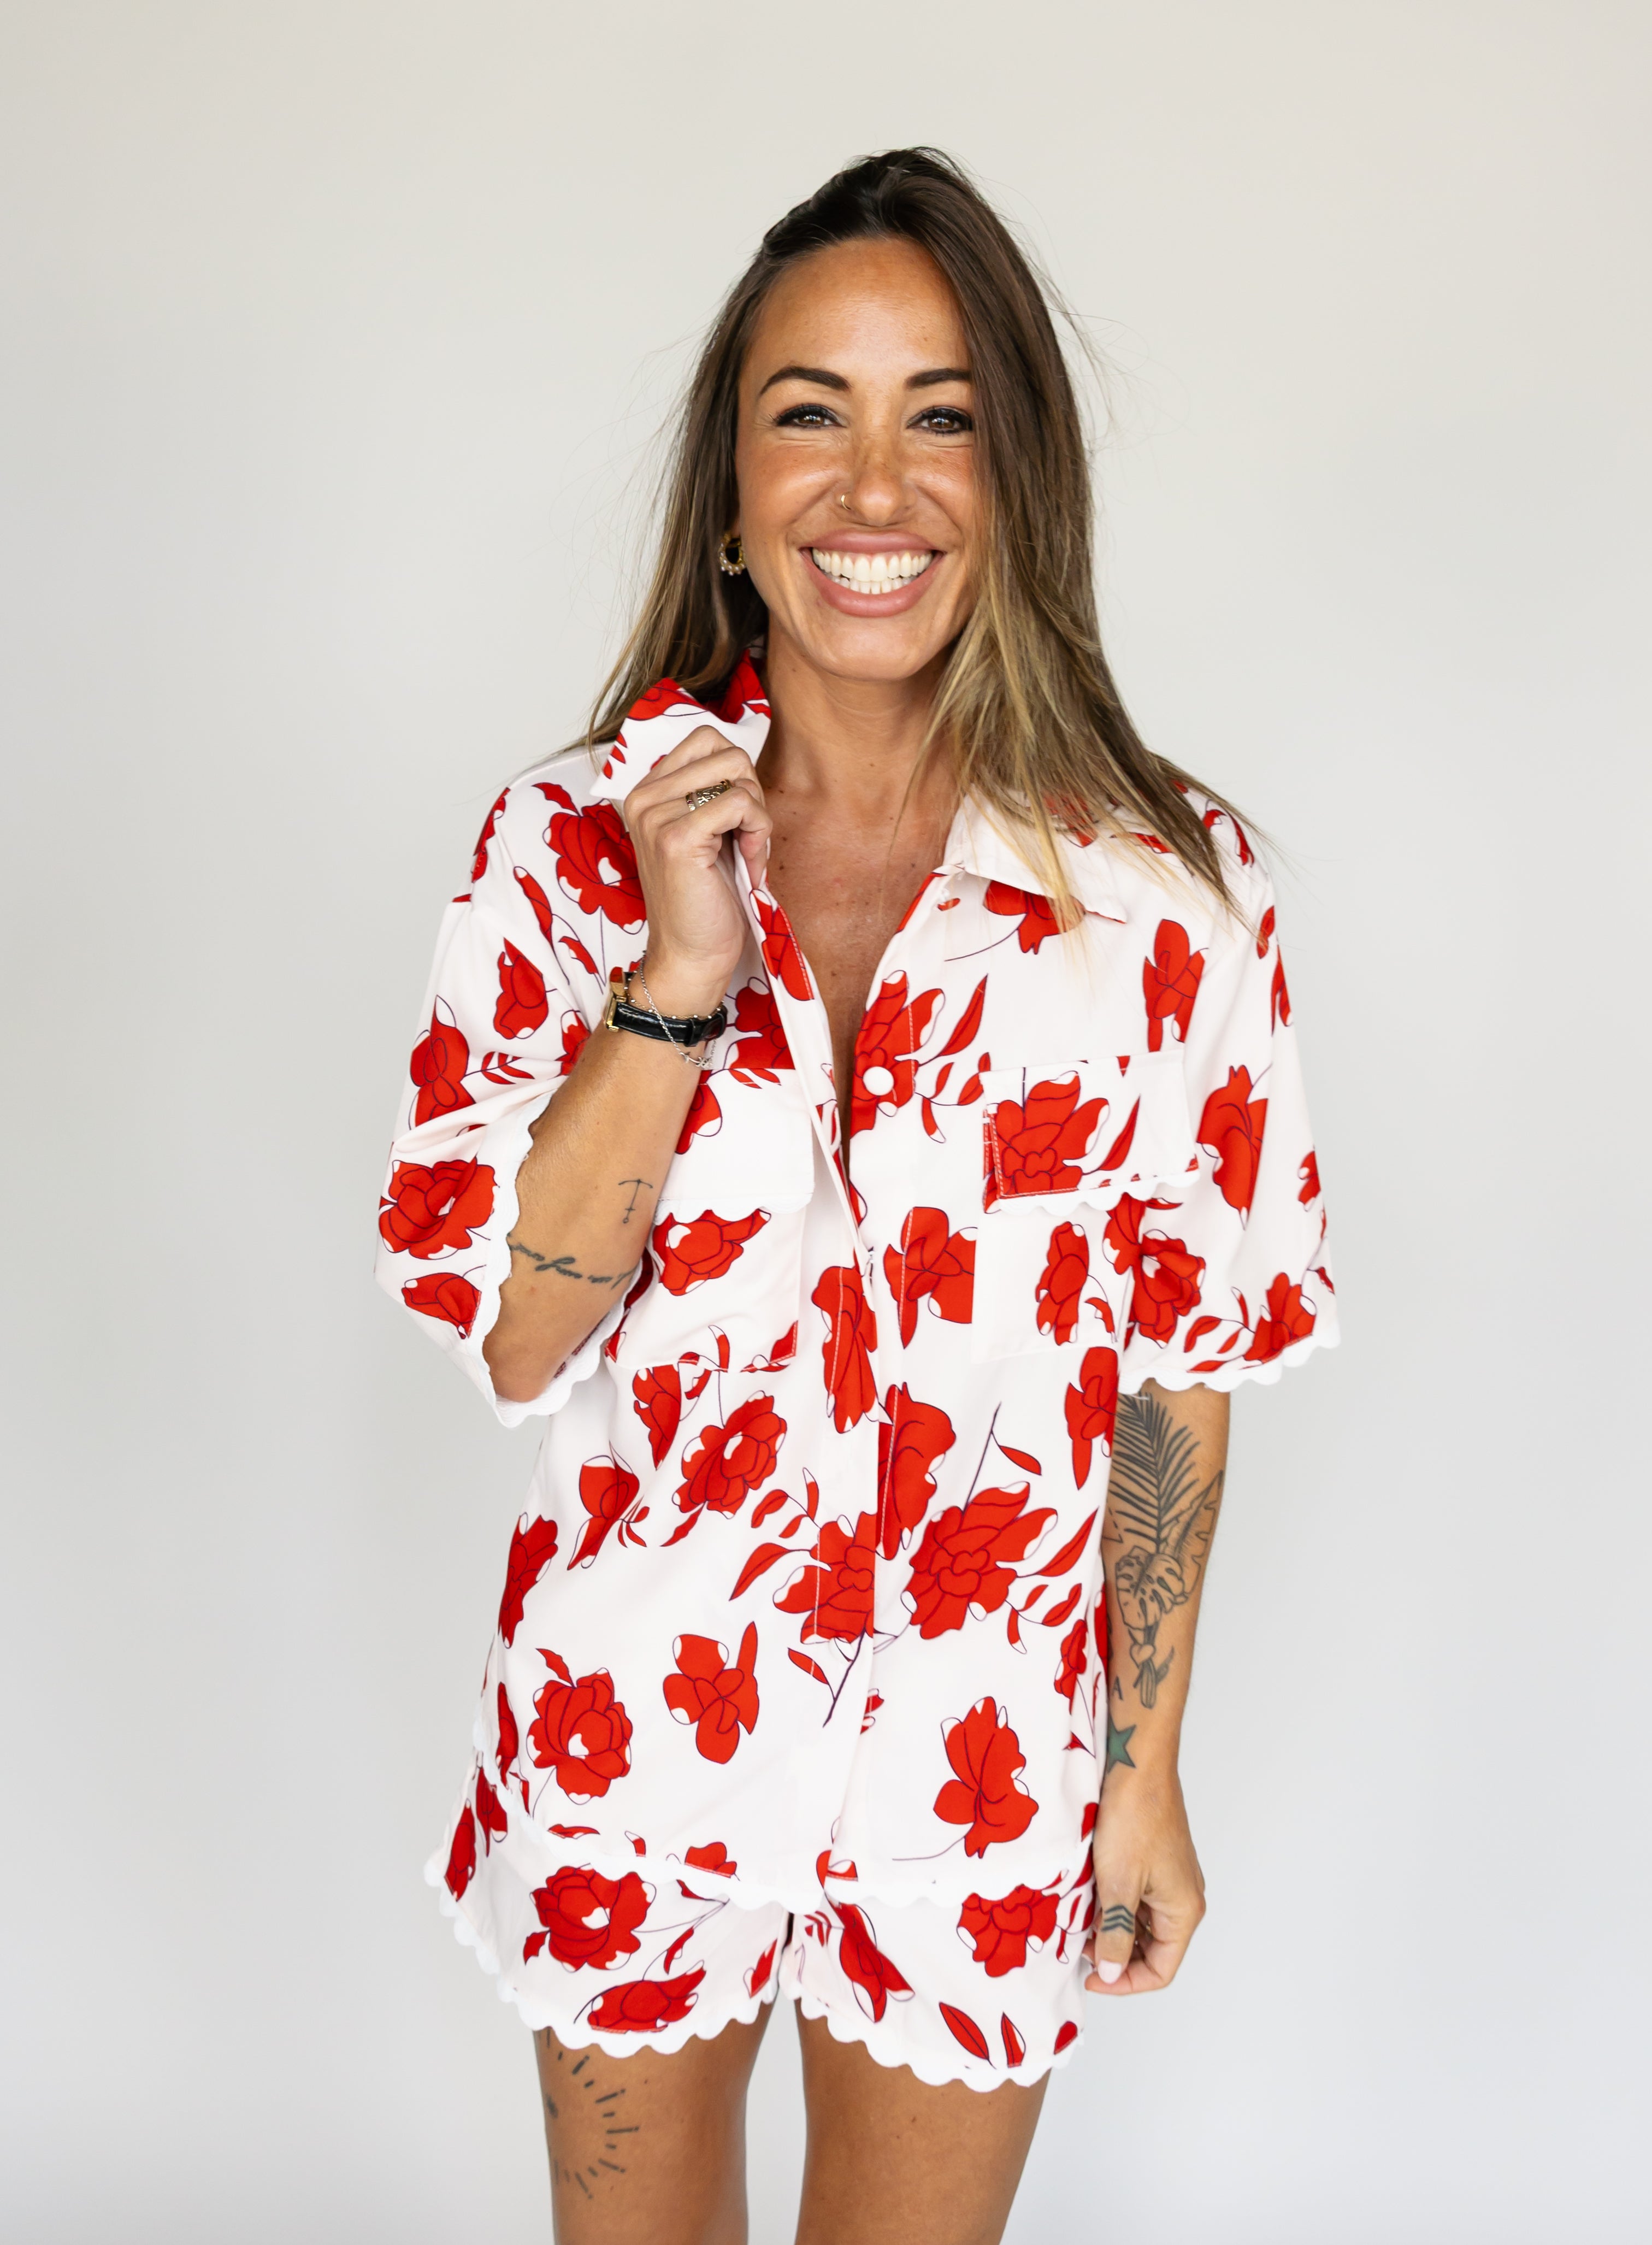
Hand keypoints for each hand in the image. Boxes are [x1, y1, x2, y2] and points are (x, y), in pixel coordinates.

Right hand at [620, 725, 771, 1014]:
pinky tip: (748, 865)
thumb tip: (742, 757)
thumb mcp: (707, 832)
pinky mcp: (677, 838)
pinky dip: (758, 835)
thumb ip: (712, 792)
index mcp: (646, 790)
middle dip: (751, 793)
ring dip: (757, 816)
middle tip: (746, 837)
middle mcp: (643, 797)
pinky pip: (741, 805)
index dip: (736, 774)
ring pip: (737, 775)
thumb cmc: (705, 899)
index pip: (706, 739)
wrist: (691, 955)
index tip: (736, 819)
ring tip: (746, 853)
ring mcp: (656, 815)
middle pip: (726, 751)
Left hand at [1084, 1764, 1205, 1995]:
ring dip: (1112, 1928)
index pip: (1160, 1970)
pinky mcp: (1155, 1862)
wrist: (1136, 1765)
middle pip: (1152, 1950)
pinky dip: (1114, 1905)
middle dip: (1116, 1953)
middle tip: (1081, 1945)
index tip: (1089, 1975)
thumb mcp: (1119, 1884)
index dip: (1125, 1981)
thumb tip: (1112, 1972)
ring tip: (1082, 1920)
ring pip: (1142, 1924)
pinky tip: (1090, 1896)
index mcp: (1184, 1911)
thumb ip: (1117, 1933)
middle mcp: (1183, 1899)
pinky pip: (1137, 1898)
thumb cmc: (1134, 1819)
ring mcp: (1170, 1879)